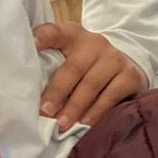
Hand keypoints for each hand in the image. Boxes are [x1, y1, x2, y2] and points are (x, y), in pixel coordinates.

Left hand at [32, 23, 147, 133]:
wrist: (128, 63)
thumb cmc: (88, 64)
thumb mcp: (71, 56)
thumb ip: (52, 64)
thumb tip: (26, 93)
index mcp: (74, 36)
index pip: (55, 32)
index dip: (42, 37)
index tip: (32, 45)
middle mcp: (95, 43)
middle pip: (73, 68)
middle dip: (57, 92)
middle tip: (45, 113)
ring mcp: (114, 59)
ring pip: (92, 84)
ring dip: (75, 107)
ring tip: (62, 125)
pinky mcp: (130, 75)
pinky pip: (111, 96)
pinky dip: (97, 111)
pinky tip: (85, 124)